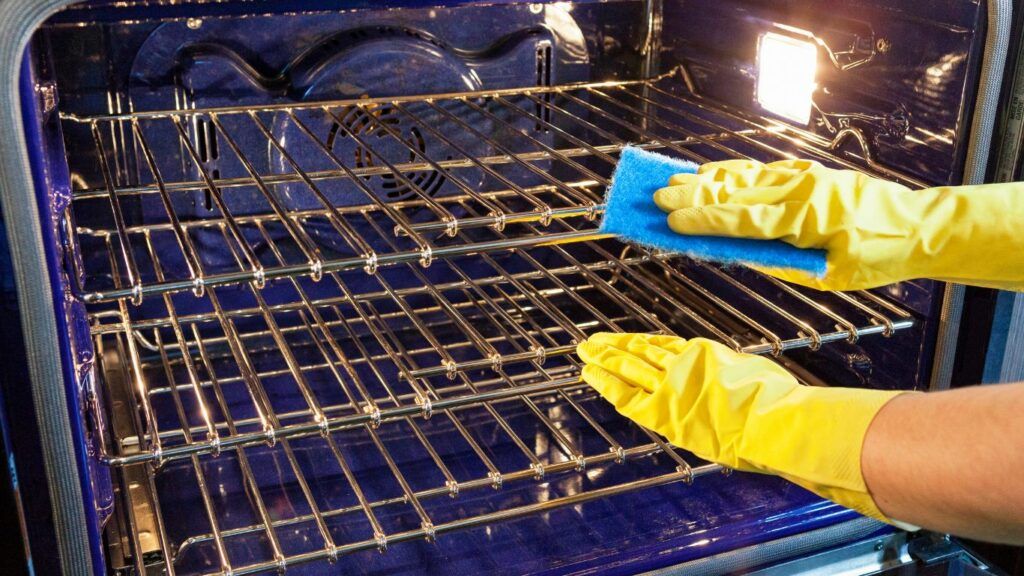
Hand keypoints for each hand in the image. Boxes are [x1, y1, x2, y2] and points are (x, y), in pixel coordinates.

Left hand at [577, 332, 903, 521]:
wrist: (774, 419)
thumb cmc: (777, 401)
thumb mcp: (755, 373)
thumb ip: (736, 373)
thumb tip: (738, 378)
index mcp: (706, 354)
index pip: (665, 346)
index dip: (642, 343)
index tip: (628, 340)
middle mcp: (683, 366)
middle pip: (640, 352)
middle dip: (614, 348)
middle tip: (591, 342)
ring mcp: (671, 387)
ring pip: (629, 368)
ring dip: (603, 359)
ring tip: (584, 353)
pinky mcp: (663, 412)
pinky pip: (627, 396)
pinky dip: (606, 384)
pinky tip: (590, 376)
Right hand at [653, 159, 1023, 290]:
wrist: (918, 226)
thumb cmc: (876, 256)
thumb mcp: (825, 274)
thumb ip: (779, 262)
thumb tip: (737, 253)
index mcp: (805, 217)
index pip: (741, 218)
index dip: (702, 221)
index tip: (670, 222)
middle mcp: (800, 189)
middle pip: (734, 190)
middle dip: (693, 195)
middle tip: (656, 197)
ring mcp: (803, 176)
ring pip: (744, 176)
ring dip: (706, 180)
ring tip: (672, 183)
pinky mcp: (807, 173)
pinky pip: (760, 173)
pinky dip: (731, 175)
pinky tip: (709, 177)